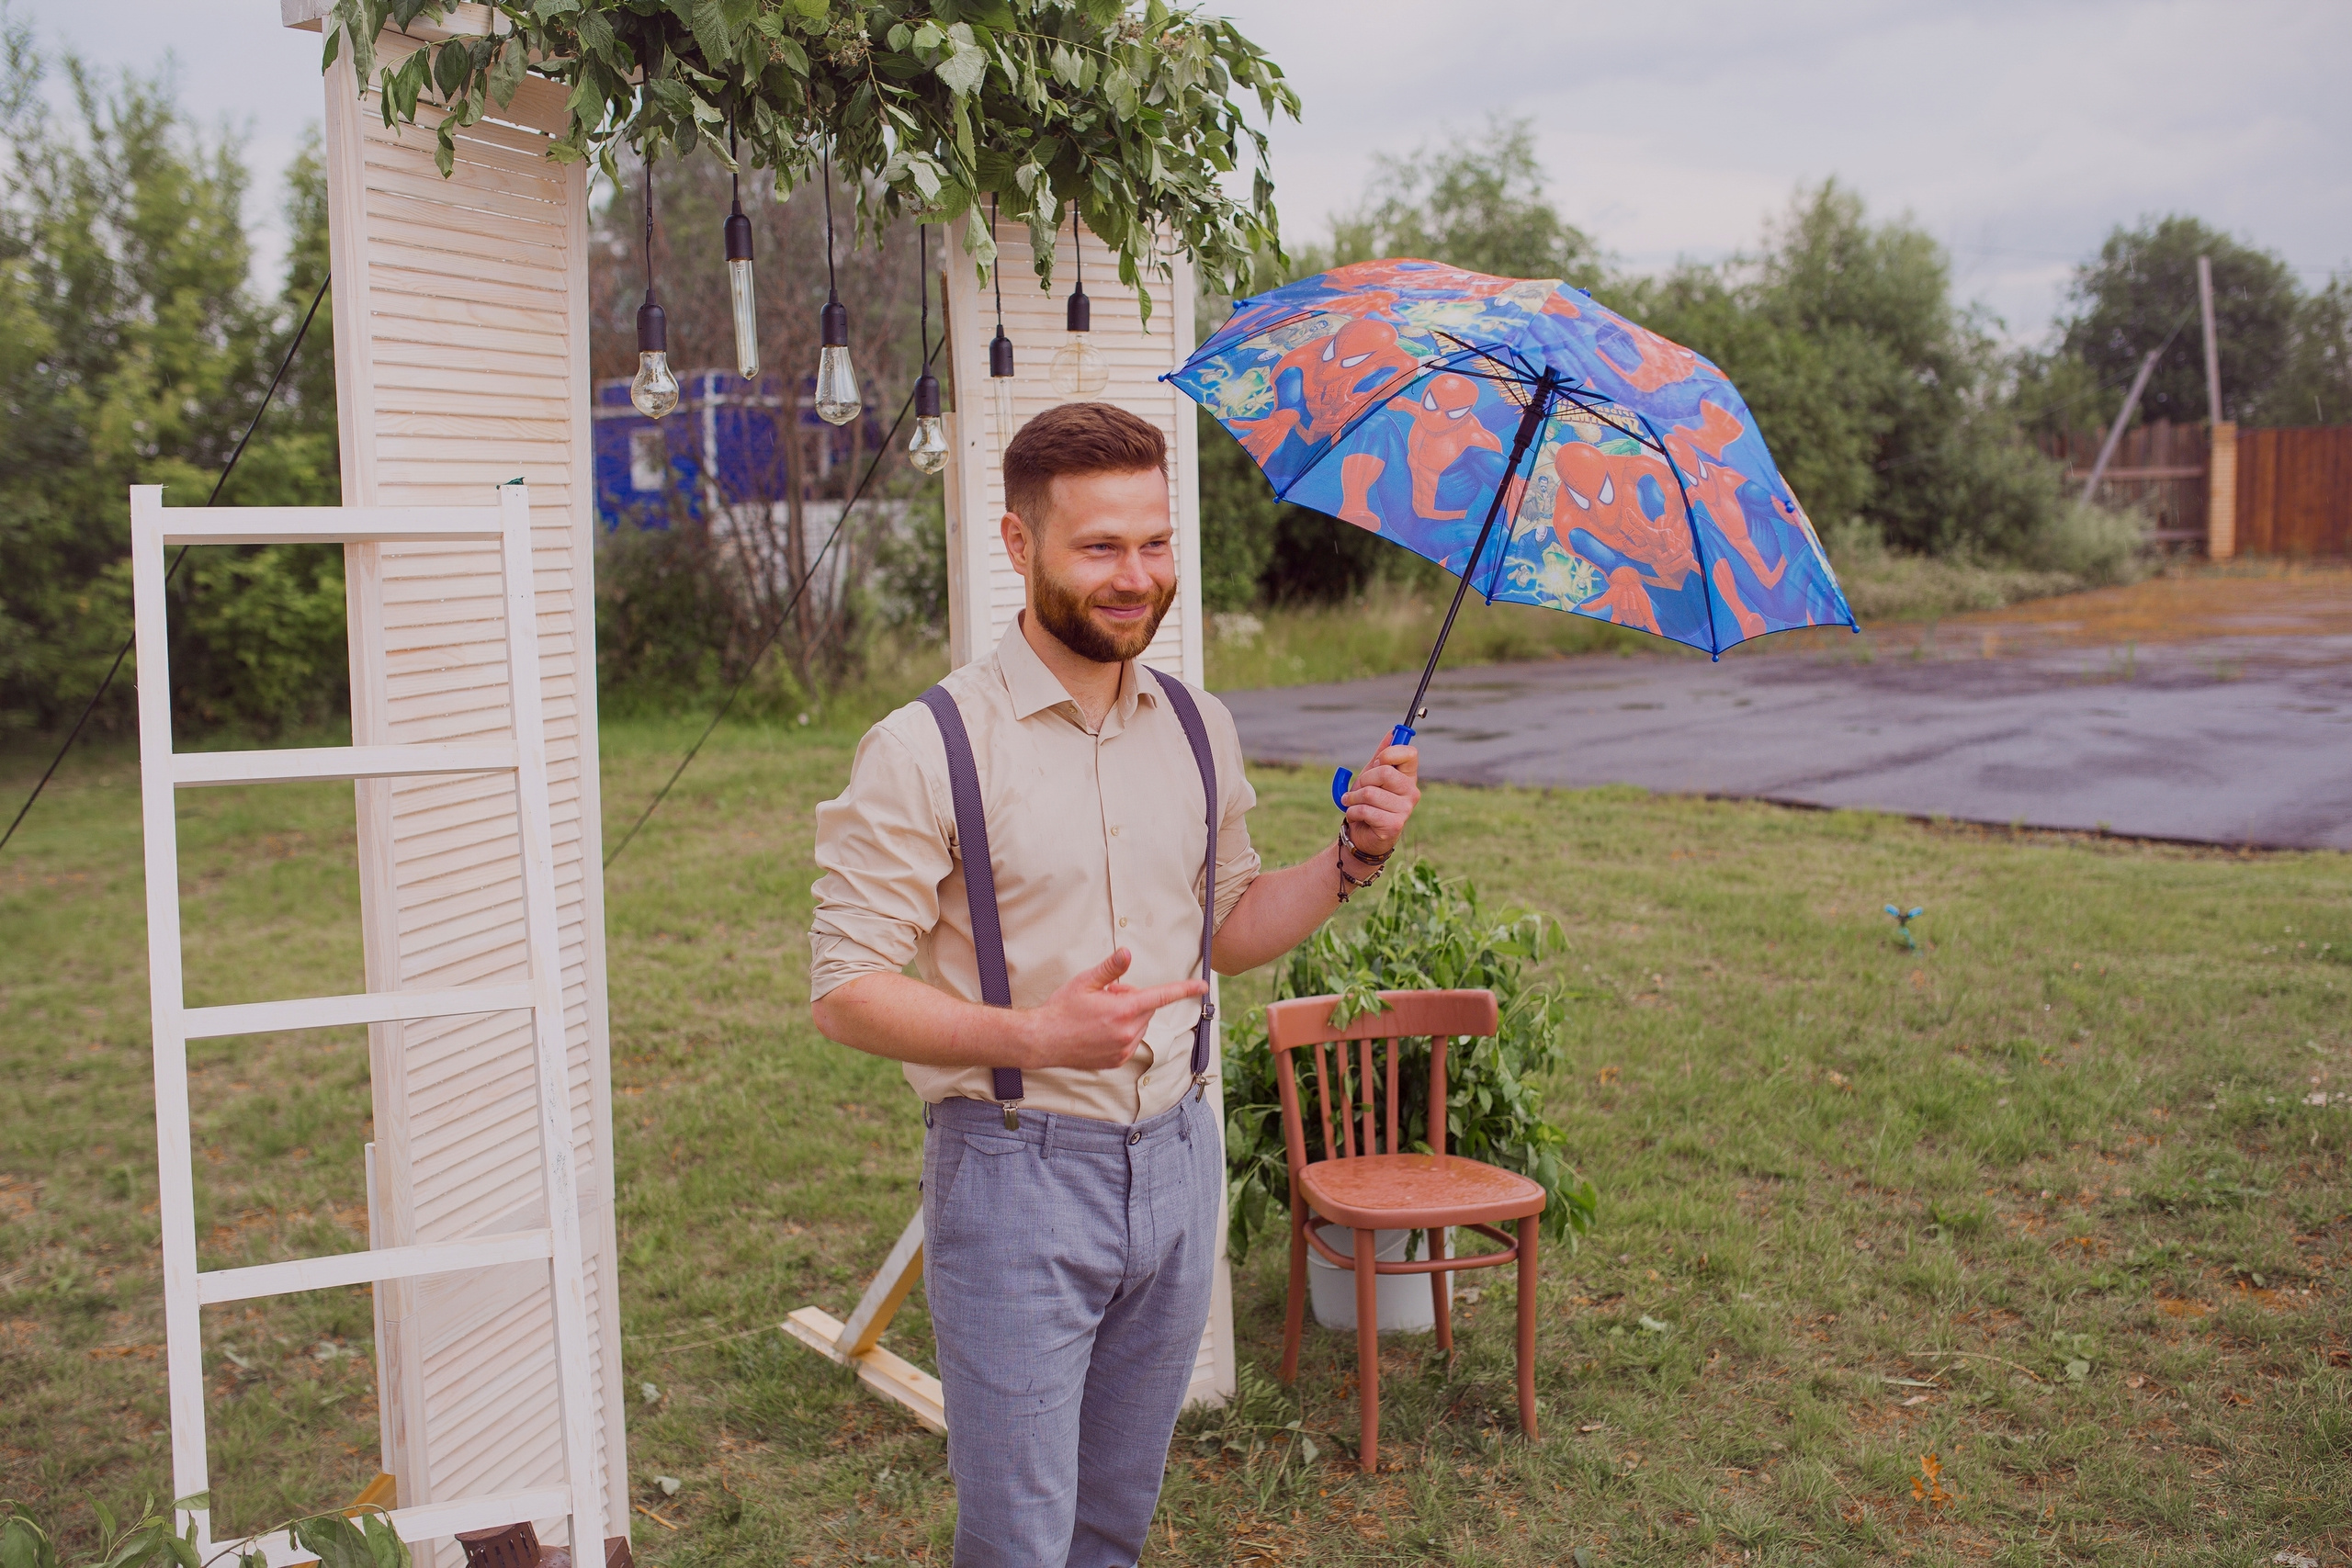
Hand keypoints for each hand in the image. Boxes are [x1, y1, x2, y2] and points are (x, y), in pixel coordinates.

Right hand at [1019, 948, 1206, 1071]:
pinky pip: (1130, 1041)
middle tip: (1106, 996)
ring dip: (1128, 1016)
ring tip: (1098, 1015)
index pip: (1162, 996)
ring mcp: (1123, 1049)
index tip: (1202, 986)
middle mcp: (1128, 1032)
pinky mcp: (1117, 1061)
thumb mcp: (1085, 982)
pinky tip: (1098, 1030)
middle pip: (1147, 1007)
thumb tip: (1127, 954)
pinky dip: (1122, 1032)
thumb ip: (1110, 969)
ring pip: (1139, 1024)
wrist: (1043, 1041)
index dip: (1185, 989)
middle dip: (1133, 998)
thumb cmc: (1062, 1009)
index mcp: (1124, 1010)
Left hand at [1340, 740, 1419, 857]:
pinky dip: (1353, 812)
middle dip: (1363, 779)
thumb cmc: (1368, 802)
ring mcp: (1405, 809)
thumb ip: (1382, 755)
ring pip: (1370, 793)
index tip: (1379, 761)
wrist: (1362, 834)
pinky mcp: (1394, 825)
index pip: (1410, 753)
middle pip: (1385, 772)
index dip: (1390, 753)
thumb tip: (1392, 732)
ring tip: (1353, 804)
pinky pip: (1366, 810)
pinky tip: (1356, 816)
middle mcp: (1412, 792)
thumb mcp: (1372, 775)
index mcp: (1408, 776)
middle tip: (1358, 789)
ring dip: (1353, 798)